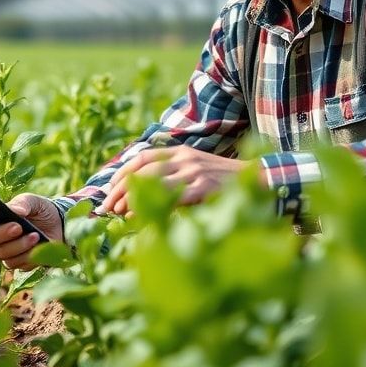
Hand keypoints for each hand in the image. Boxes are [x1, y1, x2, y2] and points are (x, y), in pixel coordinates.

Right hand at [0, 193, 63, 269]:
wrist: (59, 227)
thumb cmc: (41, 211)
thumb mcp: (34, 202)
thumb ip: (23, 203)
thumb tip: (15, 211)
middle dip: (1, 233)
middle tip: (18, 227)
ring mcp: (1, 250)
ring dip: (18, 245)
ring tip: (35, 236)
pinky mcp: (15, 262)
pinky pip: (14, 263)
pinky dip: (27, 255)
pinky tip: (38, 246)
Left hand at [96, 146, 246, 215]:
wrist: (258, 180)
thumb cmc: (223, 181)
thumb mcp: (196, 170)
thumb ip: (174, 177)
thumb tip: (143, 196)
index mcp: (181, 151)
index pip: (143, 157)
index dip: (123, 171)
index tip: (109, 187)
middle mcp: (185, 158)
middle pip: (142, 170)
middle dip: (121, 187)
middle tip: (107, 205)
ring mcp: (194, 172)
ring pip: (153, 182)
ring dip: (131, 198)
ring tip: (118, 212)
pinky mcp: (203, 188)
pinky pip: (171, 197)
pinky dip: (151, 206)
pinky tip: (139, 215)